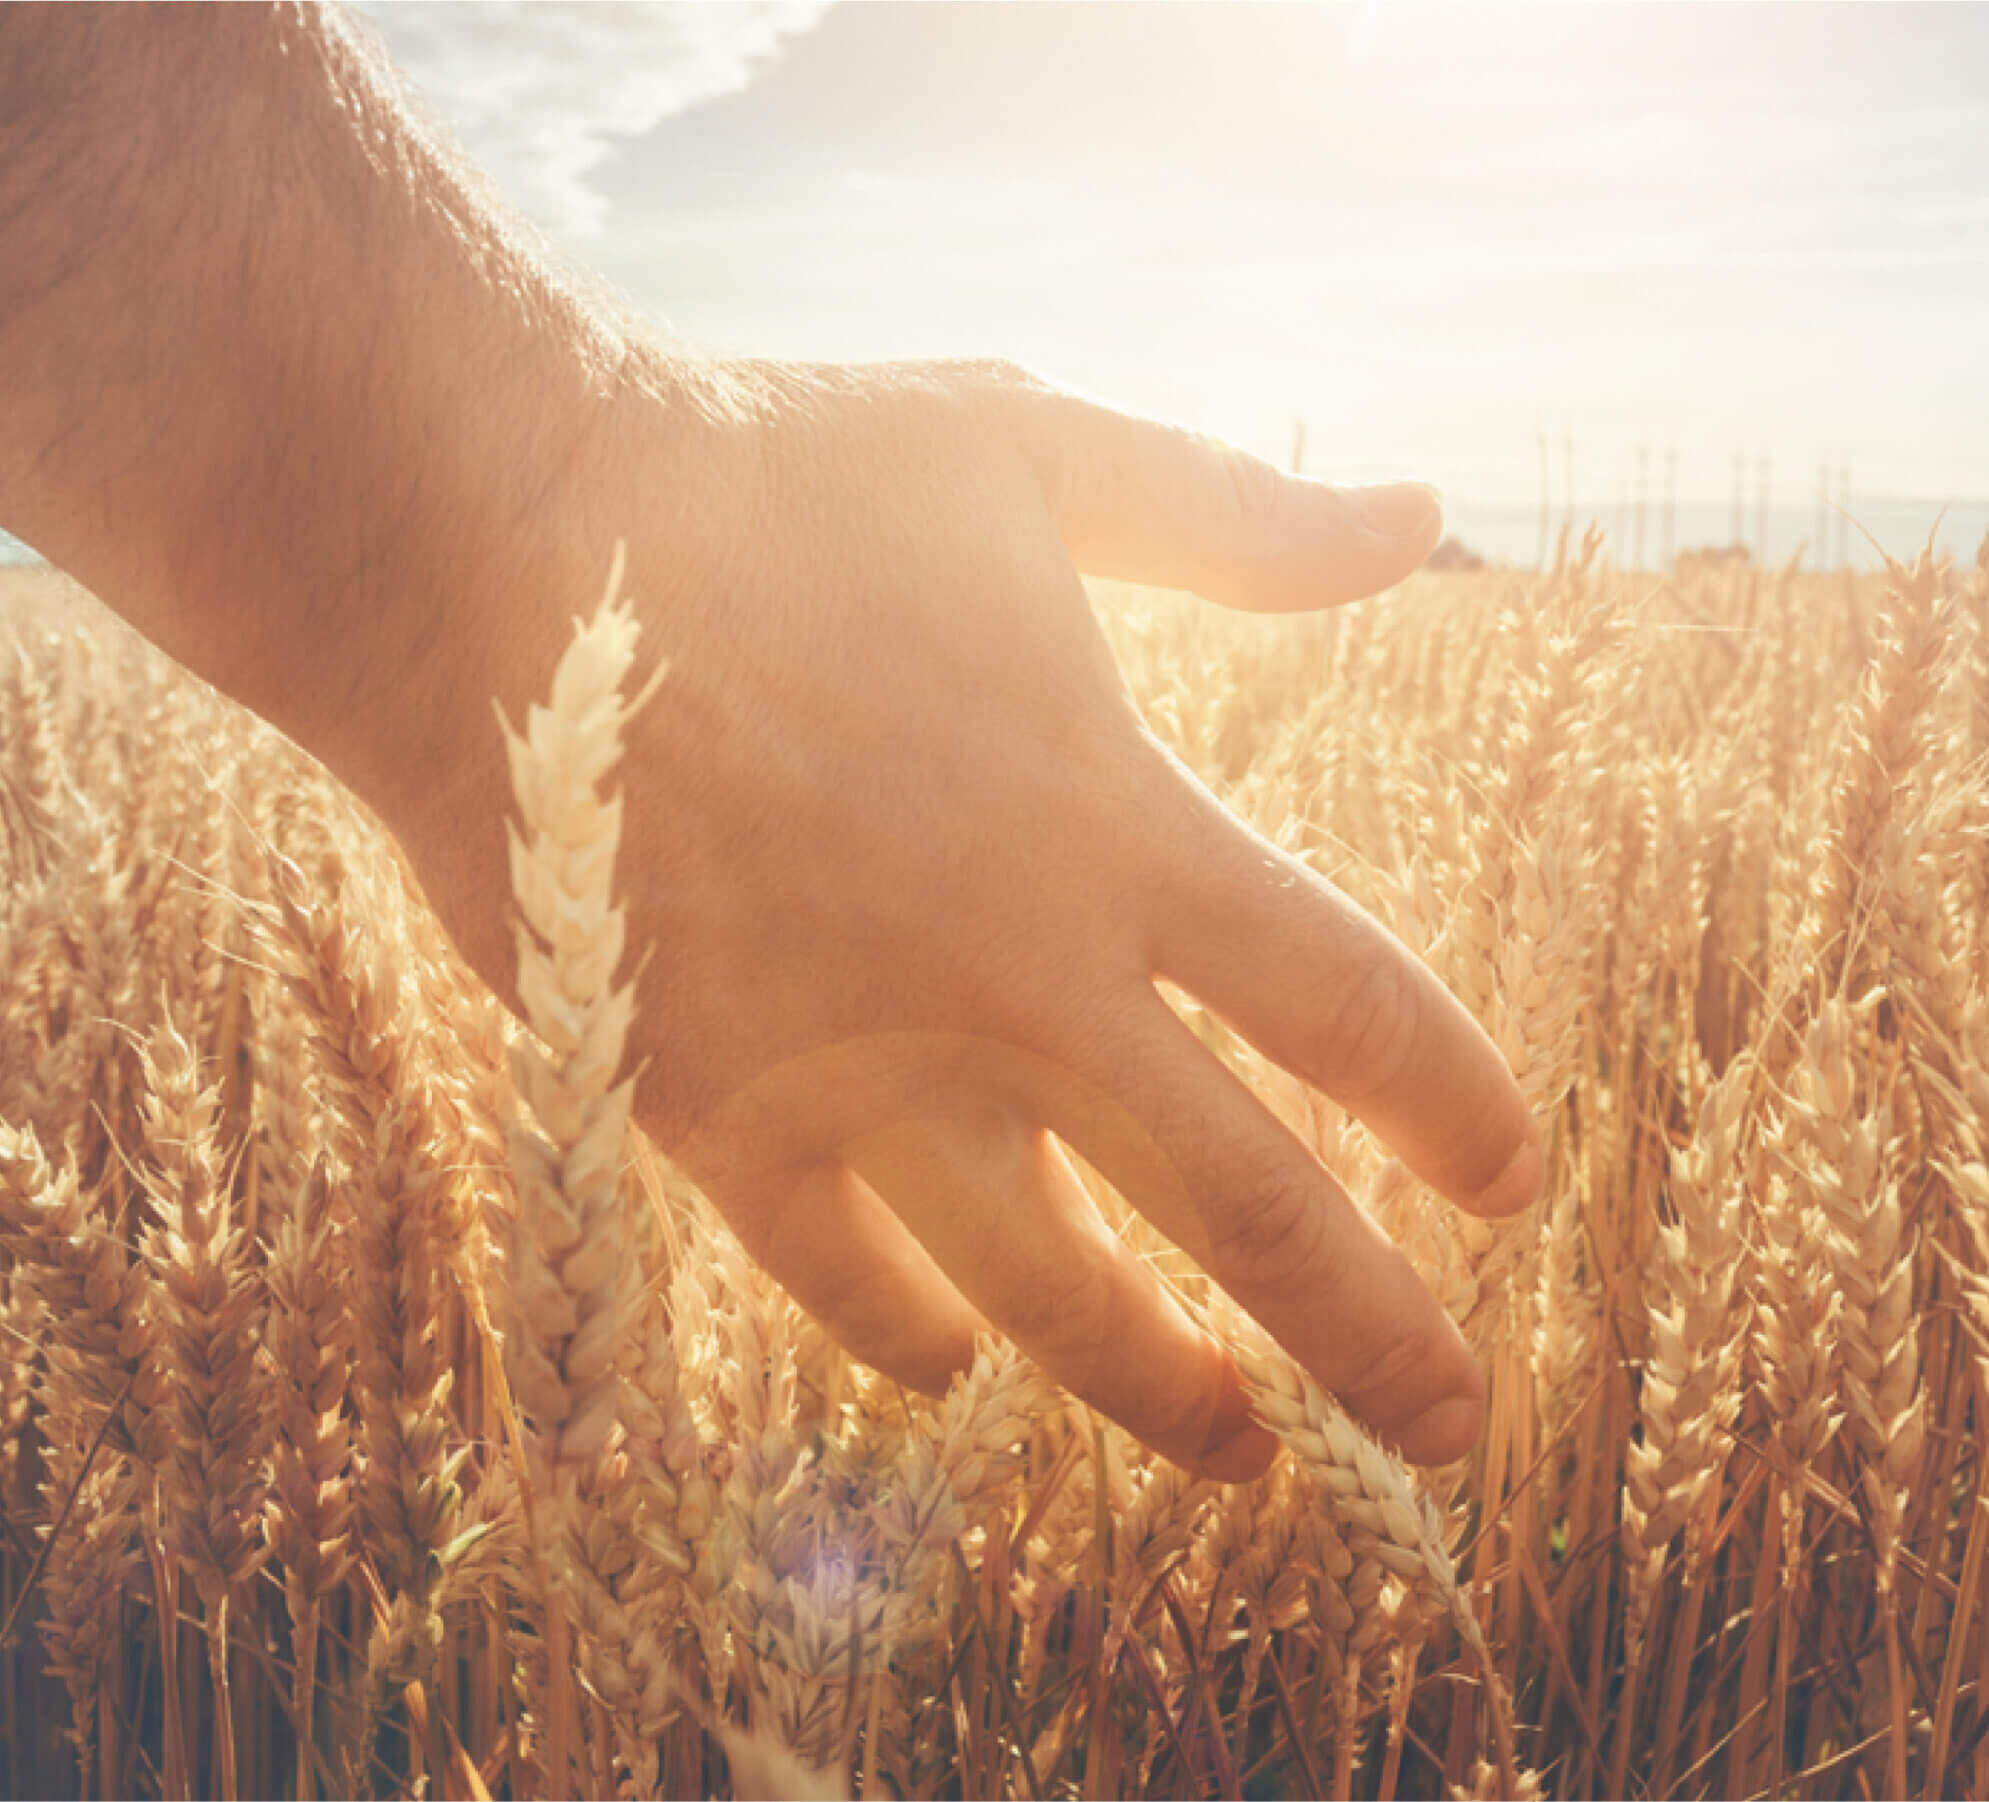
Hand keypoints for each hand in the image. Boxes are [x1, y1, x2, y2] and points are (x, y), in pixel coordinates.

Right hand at [368, 356, 1541, 1479]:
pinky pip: (837, 1276)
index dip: (1455, 1108)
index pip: (1348, 1008)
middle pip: (1248, 1208)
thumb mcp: (1025, 445)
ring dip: (1159, 1388)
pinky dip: (911, 1335)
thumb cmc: (759, 475)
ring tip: (1240, 1455)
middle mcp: (1009, 981)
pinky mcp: (709, 1112)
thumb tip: (1431, 519)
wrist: (474, 545)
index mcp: (1110, 820)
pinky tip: (958, 1370)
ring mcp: (856, 1068)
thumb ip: (1235, 513)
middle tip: (1457, 1433)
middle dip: (1371, 1335)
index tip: (1514, 1184)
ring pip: (1049, 1292)